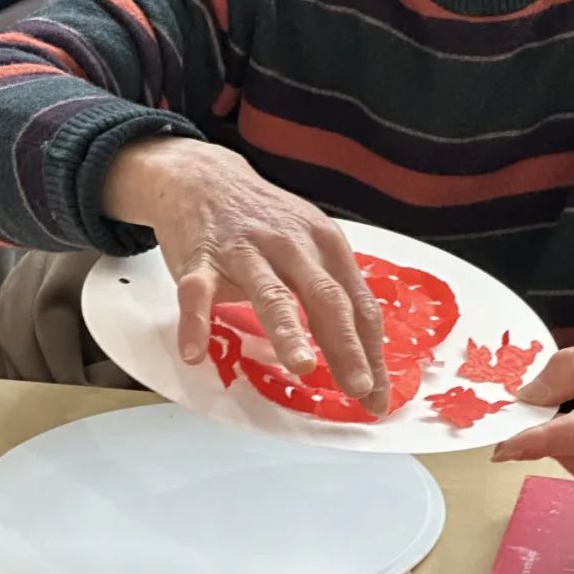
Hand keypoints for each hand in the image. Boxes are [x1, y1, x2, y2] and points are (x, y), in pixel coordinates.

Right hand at [103, 138, 389, 415]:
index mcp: (326, 245)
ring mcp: (245, 250)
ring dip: (288, 330)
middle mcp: (292, 245)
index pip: (357, 304)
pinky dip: (195, 322)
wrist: (205, 178)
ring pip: (270, 292)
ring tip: (301, 365)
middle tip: (359, 387)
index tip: (378, 395)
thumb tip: (367, 349)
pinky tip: (194, 353)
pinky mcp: (201, 257)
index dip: (371, 351)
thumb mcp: (311, 243)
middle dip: (346, 346)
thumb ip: (334, 287)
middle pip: (326, 298)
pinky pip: (197, 292)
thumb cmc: (266, 222)